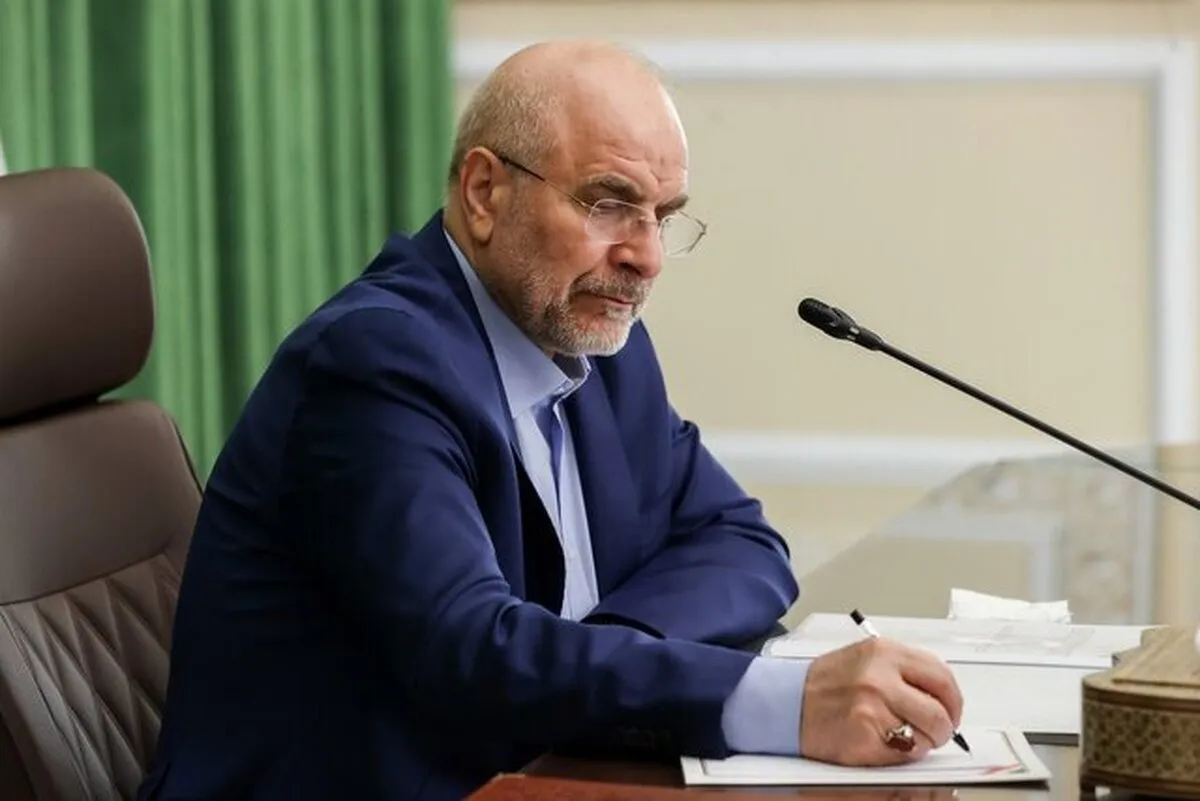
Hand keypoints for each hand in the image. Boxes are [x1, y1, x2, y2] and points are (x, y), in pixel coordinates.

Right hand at [798, 637, 962, 765]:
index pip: (941, 677)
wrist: (785, 702)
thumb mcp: (866, 658)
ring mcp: (872, 708)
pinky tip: (883, 743)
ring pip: (925, 736)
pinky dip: (900, 755)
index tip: (951, 711)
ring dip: (921, 743)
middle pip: (940, 712)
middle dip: (943, 728)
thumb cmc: (824, 683)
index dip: (953, 700)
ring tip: (902, 736)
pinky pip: (903, 754)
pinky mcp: (864, 737)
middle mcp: (880, 677)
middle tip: (935, 731)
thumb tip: (941, 695)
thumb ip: (904, 670)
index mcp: (884, 652)